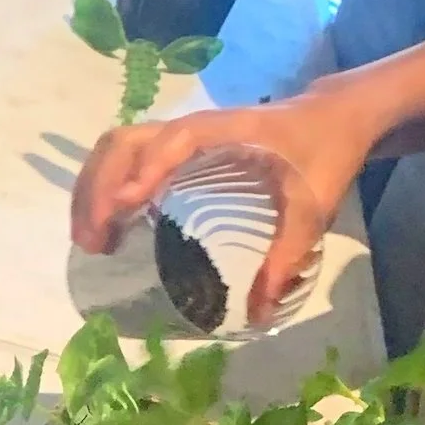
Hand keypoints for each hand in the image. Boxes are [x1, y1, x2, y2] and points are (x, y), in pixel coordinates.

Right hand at [71, 88, 376, 319]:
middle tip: (92, 243)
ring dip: (93, 188)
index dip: (143, 170)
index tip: (122, 209)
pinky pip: (127, 156)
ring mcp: (180, 134)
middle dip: (98, 189)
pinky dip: (106, 186)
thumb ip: (287, 254)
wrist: (334, 115)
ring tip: (91, 239)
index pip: (172, 142)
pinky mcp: (178, 146)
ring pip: (117, 147)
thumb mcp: (314, 206)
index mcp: (224, 132)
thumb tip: (258, 309)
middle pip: (124, 142)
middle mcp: (192, 128)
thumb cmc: (324, 153)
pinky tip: (109, 225)